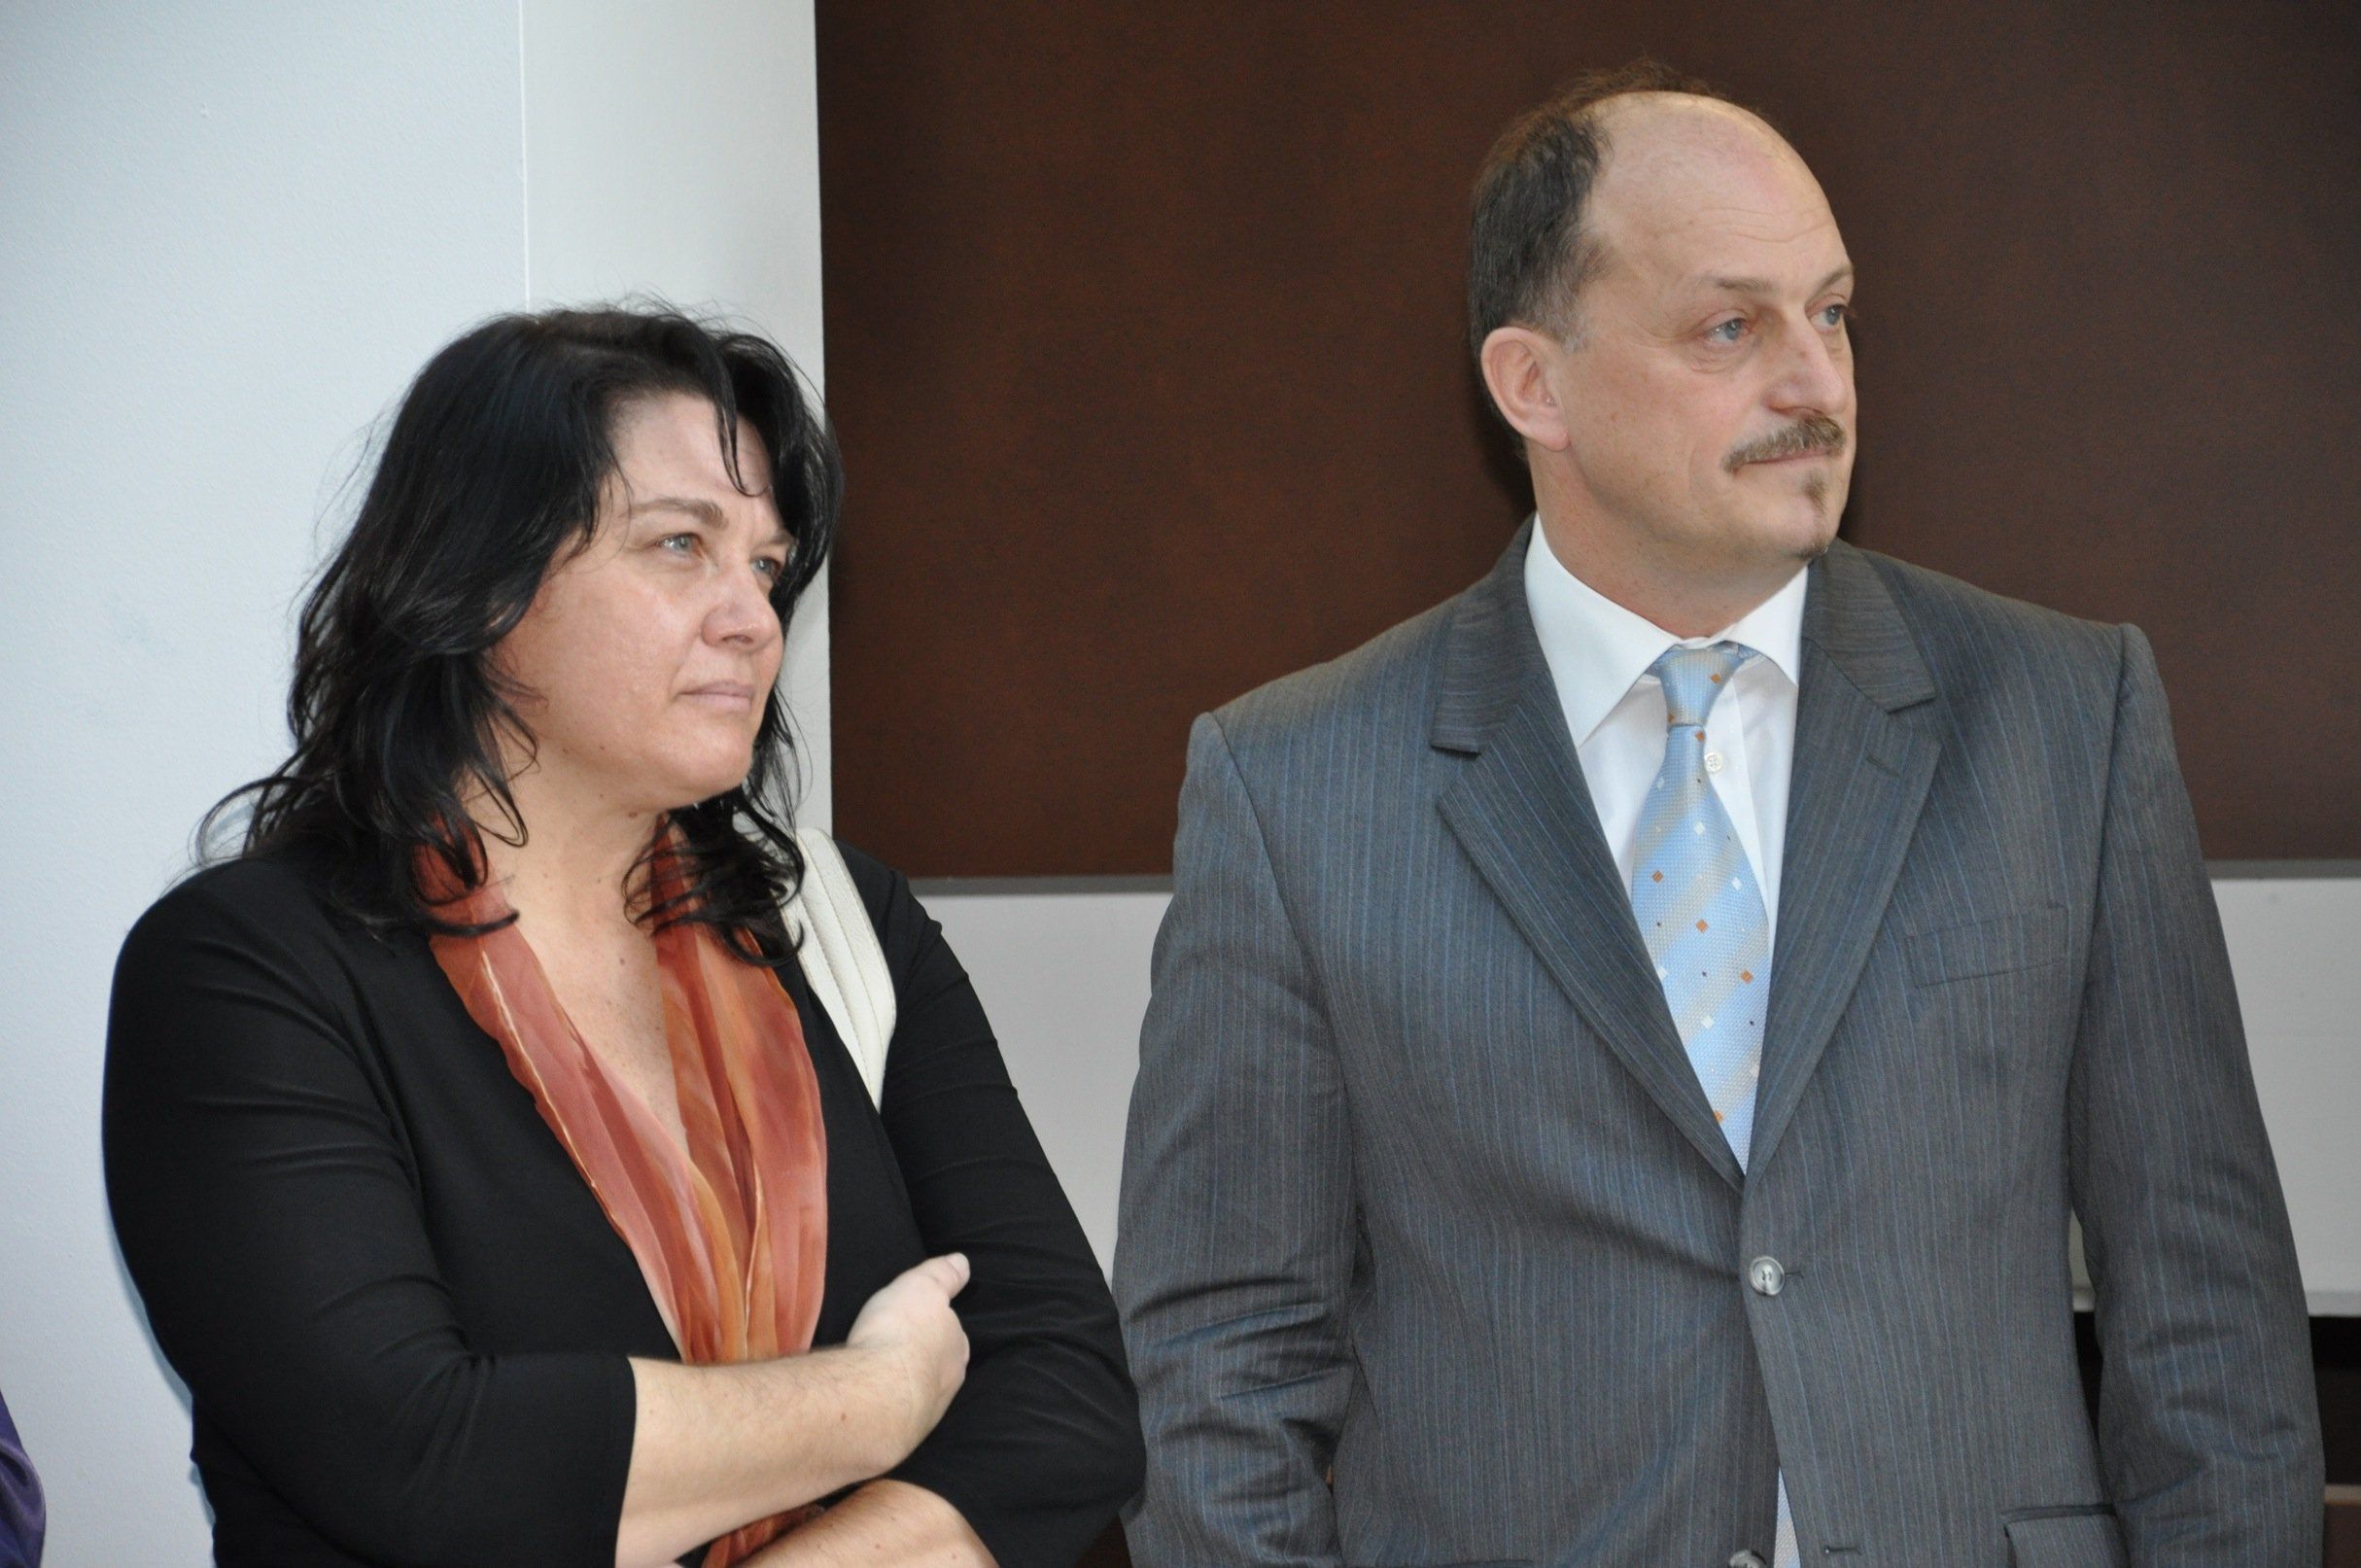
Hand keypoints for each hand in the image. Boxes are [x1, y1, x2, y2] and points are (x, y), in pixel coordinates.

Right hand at [844, 1254, 970, 1462]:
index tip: (919, 1326)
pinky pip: (892, 1418)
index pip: (953, 1338)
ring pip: (916, 1397)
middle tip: (895, 1354)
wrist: (875, 1395)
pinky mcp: (896, 1438)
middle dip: (922, 1364)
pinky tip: (867, 1405)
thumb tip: (964, 1263)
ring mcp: (924, 1416)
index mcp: (957, 1351)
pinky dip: (883, 1409)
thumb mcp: (922, 1286)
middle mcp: (947, 1387)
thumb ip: (944, 1275)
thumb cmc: (900, 1333)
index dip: (936, 1329)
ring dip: (901, 1389)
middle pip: (937, 1371)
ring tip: (878, 1380)